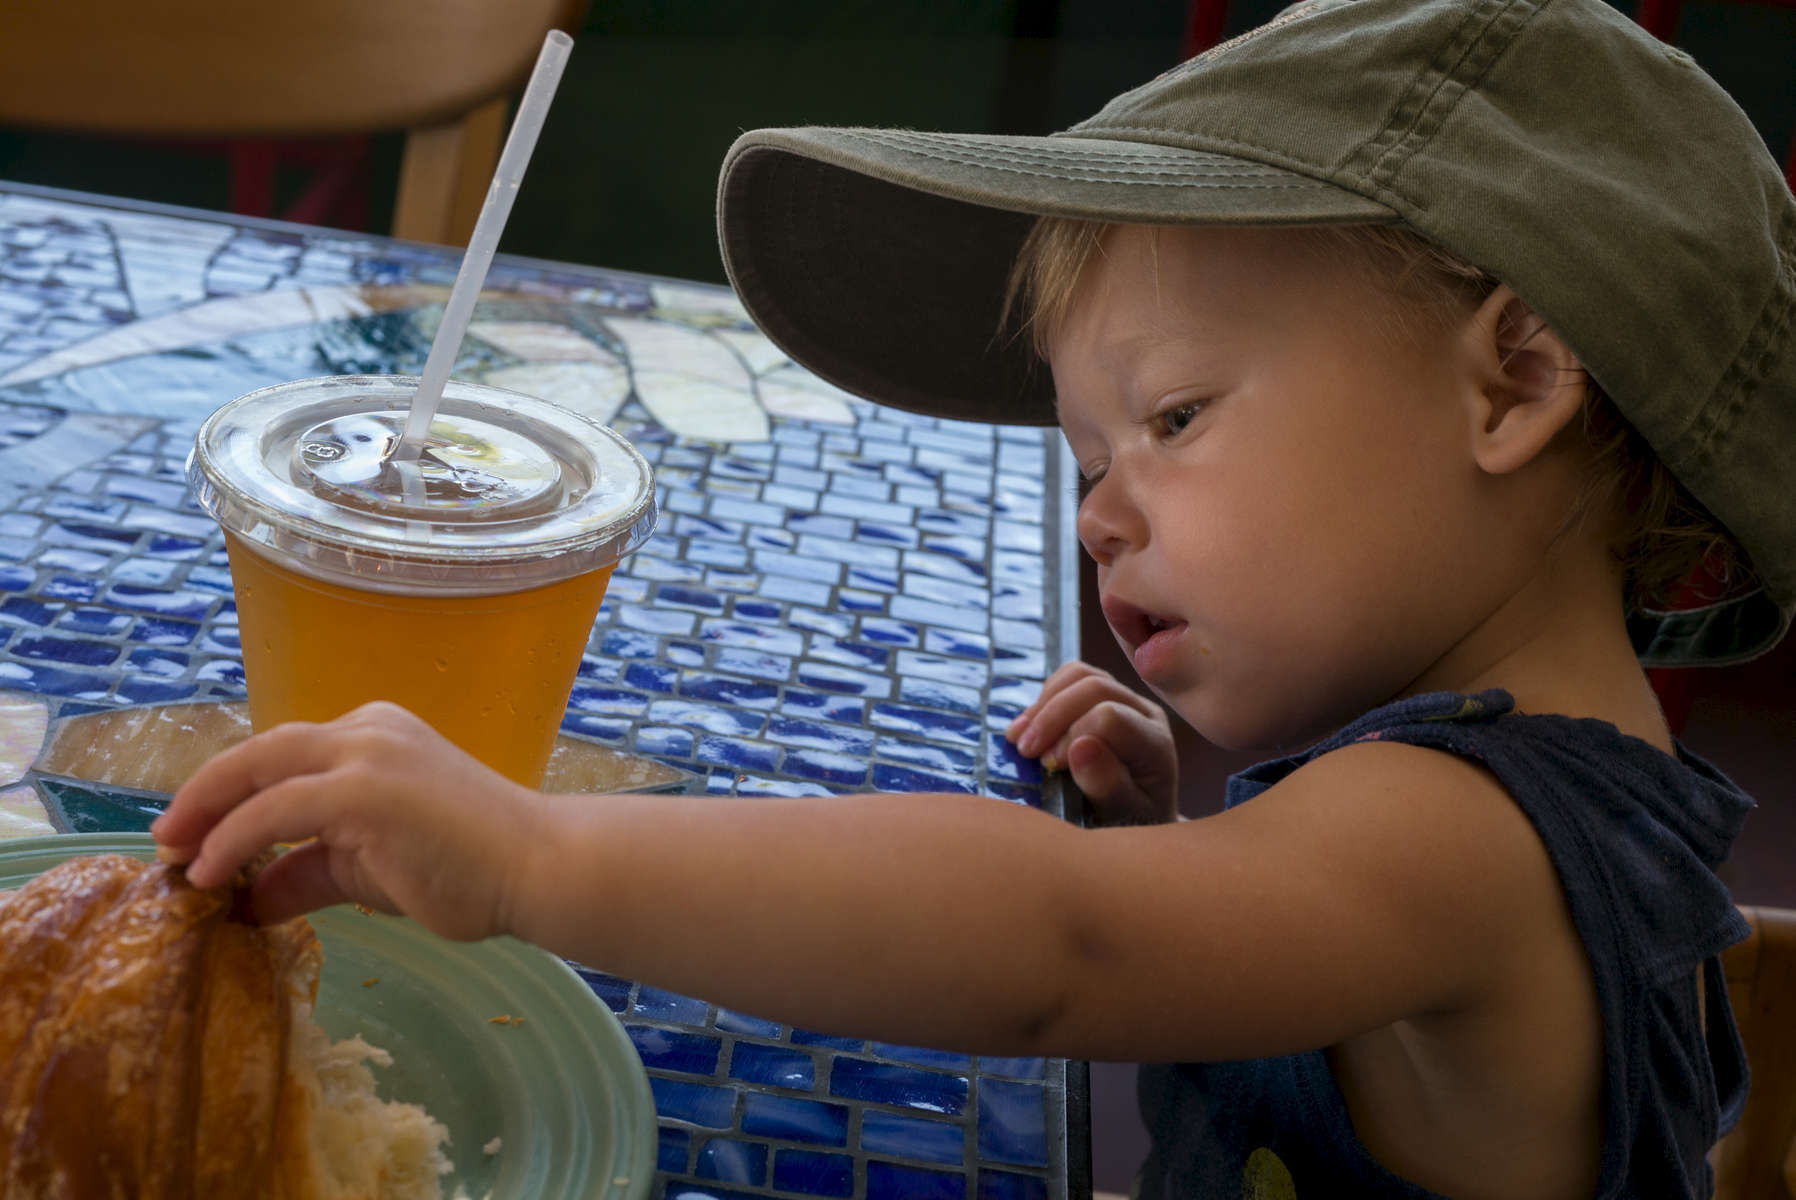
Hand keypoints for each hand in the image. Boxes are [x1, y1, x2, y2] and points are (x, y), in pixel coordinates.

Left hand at [151, 701, 541, 938]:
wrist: (538, 868)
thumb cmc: (470, 868)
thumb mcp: (371, 867)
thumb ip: (308, 872)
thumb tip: (248, 902)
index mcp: (375, 733)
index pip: (283, 755)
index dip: (229, 793)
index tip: (192, 834)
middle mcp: (367, 729)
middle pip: (259, 751)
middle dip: (202, 796)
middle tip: (164, 840)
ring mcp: (367, 753)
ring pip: (258, 769)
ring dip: (206, 815)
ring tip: (175, 860)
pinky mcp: (365, 788)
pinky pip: (274, 810)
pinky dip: (232, 840)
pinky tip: (209, 873)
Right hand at [1005, 661, 1178, 824]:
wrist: (1134, 821)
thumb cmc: (1128, 825)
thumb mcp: (1120, 818)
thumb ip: (1107, 786)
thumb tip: (1081, 747)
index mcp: (1155, 745)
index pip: (1109, 718)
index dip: (1071, 737)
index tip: (1049, 766)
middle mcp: (1146, 714)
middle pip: (1094, 687)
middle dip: (1051, 716)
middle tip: (1025, 751)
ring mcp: (1126, 700)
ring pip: (1080, 674)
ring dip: (1042, 703)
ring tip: (1019, 739)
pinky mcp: (1104, 695)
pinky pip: (1070, 676)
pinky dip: (1043, 698)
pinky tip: (1027, 728)